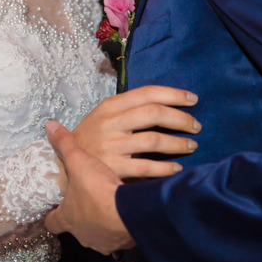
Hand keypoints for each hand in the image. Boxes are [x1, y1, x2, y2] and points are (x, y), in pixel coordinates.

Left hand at [44, 121, 133, 253]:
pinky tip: (124, 212)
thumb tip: (49, 126)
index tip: (53, 208)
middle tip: (83, 203)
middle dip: (78, 217)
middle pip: (75, 229)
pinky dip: (118, 227)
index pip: (52, 222)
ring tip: (106, 206)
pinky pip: (117, 236)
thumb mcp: (79, 161)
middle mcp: (83, 235)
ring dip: (99, 223)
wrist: (130, 211)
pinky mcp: (122, 242)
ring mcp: (103, 242)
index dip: (51, 215)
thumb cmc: (98, 190)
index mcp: (67, 218)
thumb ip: (65, 144)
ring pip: (97, 235)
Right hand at [72, 85, 198, 179]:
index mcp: (110, 106)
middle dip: (180, 118)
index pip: (147, 93)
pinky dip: (165, 168)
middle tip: (196, 125)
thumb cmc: (92, 138)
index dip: (173, 95)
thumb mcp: (104, 117)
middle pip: (153, 113)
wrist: (64, 167)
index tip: (193, 99)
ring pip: (153, 140)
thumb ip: (130, 109)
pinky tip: (177, 169)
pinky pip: (146, 167)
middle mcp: (110, 123)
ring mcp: (111, 146)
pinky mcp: (112, 168)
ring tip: (191, 146)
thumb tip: (167, 104)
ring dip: (177, 143)